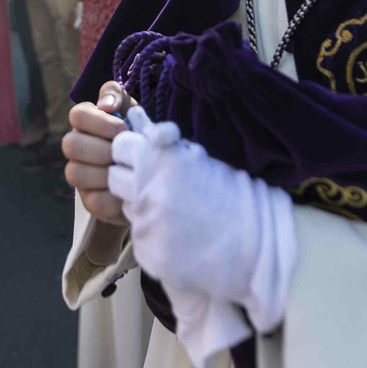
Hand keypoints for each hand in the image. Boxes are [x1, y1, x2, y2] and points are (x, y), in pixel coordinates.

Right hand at [63, 81, 130, 222]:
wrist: (154, 170)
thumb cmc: (138, 133)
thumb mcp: (132, 109)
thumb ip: (116, 96)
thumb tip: (106, 106)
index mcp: (86, 122)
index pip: (77, 115)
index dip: (100, 122)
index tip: (123, 129)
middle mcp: (77, 147)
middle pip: (70, 144)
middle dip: (102, 148)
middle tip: (124, 152)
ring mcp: (80, 175)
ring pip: (74, 173)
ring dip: (105, 172)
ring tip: (127, 170)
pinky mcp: (91, 201)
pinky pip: (93, 201)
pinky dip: (114, 196)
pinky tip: (128, 189)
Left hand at [109, 108, 296, 331]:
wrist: (253, 248)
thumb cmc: (230, 197)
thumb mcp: (199, 159)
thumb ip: (164, 142)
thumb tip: (136, 116)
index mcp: (163, 160)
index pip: (121, 144)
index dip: (132, 150)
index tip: (145, 156)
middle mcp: (149, 189)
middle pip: (113, 175)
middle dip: (129, 176)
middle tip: (153, 182)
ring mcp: (146, 221)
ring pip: (123, 203)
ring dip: (138, 202)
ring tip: (169, 208)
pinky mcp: (146, 250)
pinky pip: (136, 231)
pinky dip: (149, 229)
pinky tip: (173, 232)